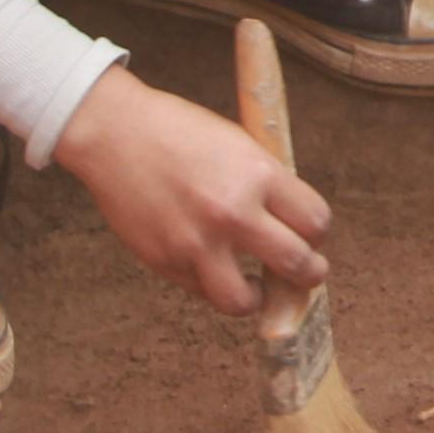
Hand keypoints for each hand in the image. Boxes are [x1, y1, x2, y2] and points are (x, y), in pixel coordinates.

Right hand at [52, 66, 330, 317]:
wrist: (115, 133)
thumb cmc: (179, 131)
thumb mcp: (239, 143)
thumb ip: (267, 184)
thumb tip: (295, 224)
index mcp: (259, 174)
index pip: (315, 221)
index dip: (318, 232)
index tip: (312, 236)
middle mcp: (233, 212)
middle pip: (297, 264)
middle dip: (310, 274)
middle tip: (308, 274)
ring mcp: (196, 242)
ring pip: (244, 301)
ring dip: (257, 298)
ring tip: (256, 288)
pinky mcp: (165, 261)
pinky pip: (201, 292)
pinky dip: (212, 285)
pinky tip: (213, 269)